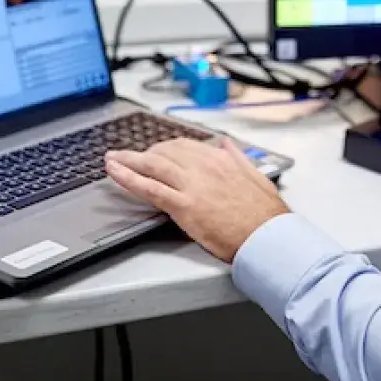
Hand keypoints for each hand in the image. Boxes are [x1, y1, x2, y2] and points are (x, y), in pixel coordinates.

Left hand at [105, 138, 289, 262]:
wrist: (268, 236)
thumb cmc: (265, 213)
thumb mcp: (257, 175)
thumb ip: (238, 157)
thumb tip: (226, 144)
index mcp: (221, 159)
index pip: (185, 146)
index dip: (165, 148)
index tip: (156, 150)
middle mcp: (204, 167)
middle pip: (165, 152)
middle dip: (144, 153)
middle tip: (129, 157)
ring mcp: (192, 185)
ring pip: (153, 165)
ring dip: (128, 159)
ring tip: (112, 159)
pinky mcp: (184, 206)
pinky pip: (149, 188)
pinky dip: (128, 177)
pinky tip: (114, 172)